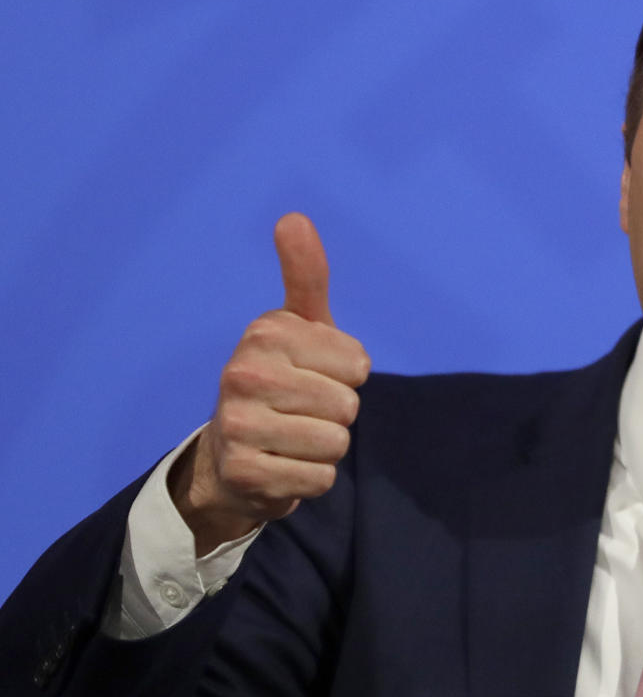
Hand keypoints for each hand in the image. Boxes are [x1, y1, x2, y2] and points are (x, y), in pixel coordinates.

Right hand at [169, 213, 370, 554]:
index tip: (316, 373)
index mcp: (265, 333)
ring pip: (335, 444)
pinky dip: (311, 478)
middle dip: (337, 414)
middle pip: (348, 406)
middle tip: (302, 410)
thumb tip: (293, 218)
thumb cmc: (282, 378)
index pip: (357, 365)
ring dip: (325, 448)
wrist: (232, 452)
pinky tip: (283, 465)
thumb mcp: (300, 325)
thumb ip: (305, 274)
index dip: (347, 375)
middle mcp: (244, 374)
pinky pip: (319, 479)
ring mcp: (239, 425)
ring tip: (294, 437)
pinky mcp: (243, 473)